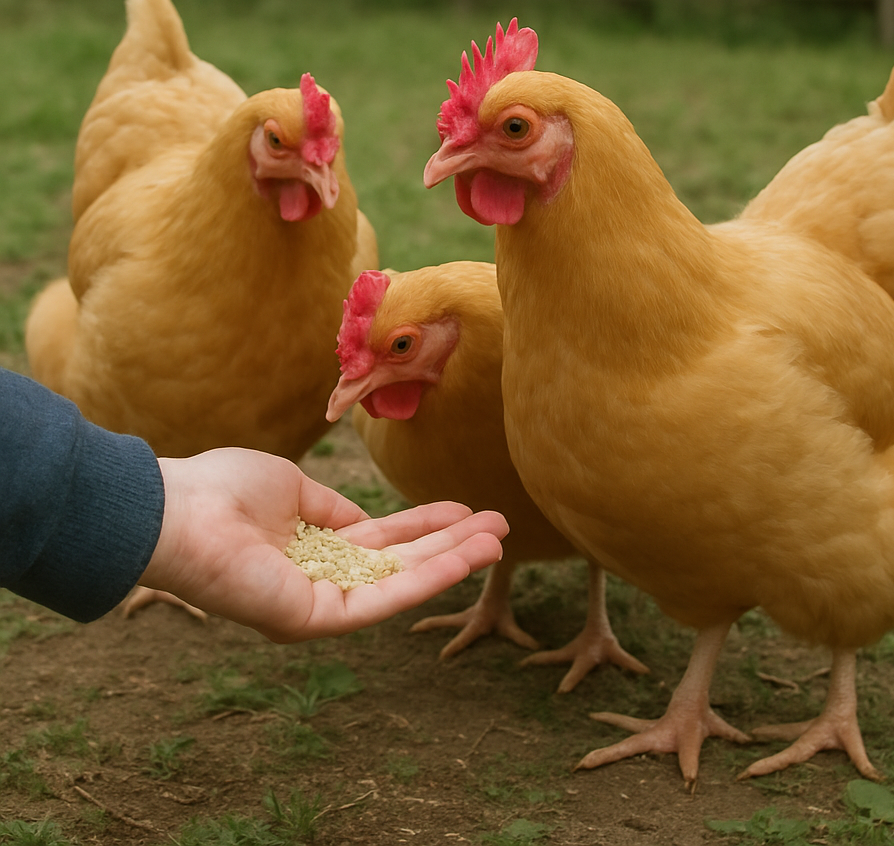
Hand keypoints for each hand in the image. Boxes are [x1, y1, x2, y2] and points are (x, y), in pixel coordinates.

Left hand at [140, 447, 506, 642]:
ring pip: (401, 582)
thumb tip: (366, 523)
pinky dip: (428, 578)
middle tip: (501, 526)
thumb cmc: (223, 491)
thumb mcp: (292, 487)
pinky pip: (383, 598)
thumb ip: (333, 510)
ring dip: (453, 561)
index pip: (383, 539)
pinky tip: (465, 557)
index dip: (427, 524)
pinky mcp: (318, 618)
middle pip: (402, 562)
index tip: (466, 508)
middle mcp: (323, 578)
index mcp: (314, 546)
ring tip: (500, 540)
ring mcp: (322, 601)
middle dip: (452, 543)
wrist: (178, 513)